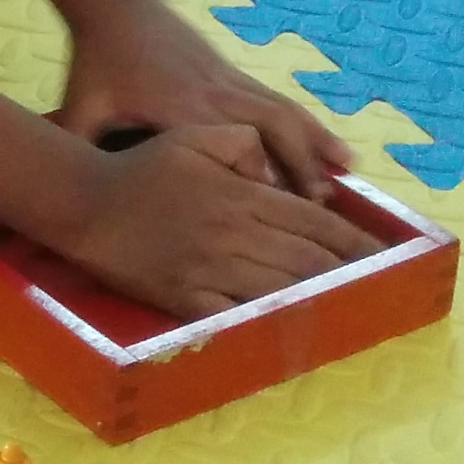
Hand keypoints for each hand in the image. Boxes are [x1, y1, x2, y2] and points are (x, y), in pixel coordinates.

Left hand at [52, 0, 347, 198]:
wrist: (114, 2)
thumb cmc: (97, 62)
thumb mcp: (78, 111)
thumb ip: (72, 151)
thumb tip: (55, 190)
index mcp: (182, 113)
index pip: (228, 154)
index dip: (255, 185)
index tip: (276, 221)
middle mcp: (216, 97)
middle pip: (272, 133)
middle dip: (299, 169)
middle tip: (321, 207)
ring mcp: (230, 82)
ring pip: (286, 115)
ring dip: (316, 147)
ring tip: (345, 176)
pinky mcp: (234, 73)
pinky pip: (282, 102)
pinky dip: (311, 125)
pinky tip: (335, 147)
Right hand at [61, 127, 382, 318]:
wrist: (84, 205)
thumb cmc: (138, 169)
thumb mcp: (192, 136)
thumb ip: (241, 144)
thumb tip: (276, 171)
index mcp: (241, 195)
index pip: (313, 220)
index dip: (352, 238)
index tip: (380, 251)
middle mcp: (233, 234)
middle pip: (306, 258)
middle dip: (347, 272)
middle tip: (378, 284)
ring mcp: (210, 270)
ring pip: (280, 288)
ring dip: (319, 298)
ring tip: (349, 306)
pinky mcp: (186, 298)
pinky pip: (237, 315)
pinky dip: (269, 322)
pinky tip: (293, 327)